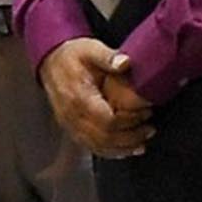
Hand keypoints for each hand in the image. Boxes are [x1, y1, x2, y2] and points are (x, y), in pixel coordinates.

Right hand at [40, 39, 153, 158]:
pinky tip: (125, 150)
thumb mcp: (90, 49)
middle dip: (130, 137)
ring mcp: (70, 125)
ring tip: (142, 143)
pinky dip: (110, 152)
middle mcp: (72, 116)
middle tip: (150, 130)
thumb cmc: (72, 56)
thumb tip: (125, 63)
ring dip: (122, 148)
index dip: (129, 121)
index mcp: (78, 98)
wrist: (52, 62)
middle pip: (104, 138)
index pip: (107, 120)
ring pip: (98, 146)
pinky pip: (91, 147)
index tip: (146, 113)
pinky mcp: (72, 130)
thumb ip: (108, 57)